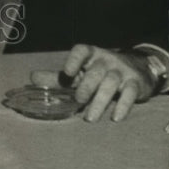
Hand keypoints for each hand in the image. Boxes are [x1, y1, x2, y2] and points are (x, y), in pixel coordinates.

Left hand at [30, 44, 153, 121]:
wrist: (136, 69)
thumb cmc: (99, 72)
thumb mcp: (79, 72)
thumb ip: (57, 77)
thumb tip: (32, 78)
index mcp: (90, 54)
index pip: (81, 51)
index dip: (74, 60)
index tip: (67, 73)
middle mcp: (106, 60)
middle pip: (95, 71)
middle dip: (86, 86)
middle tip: (78, 100)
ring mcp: (121, 71)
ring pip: (111, 83)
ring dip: (100, 101)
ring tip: (90, 118)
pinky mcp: (135, 84)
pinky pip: (130, 93)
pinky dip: (123, 106)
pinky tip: (115, 118)